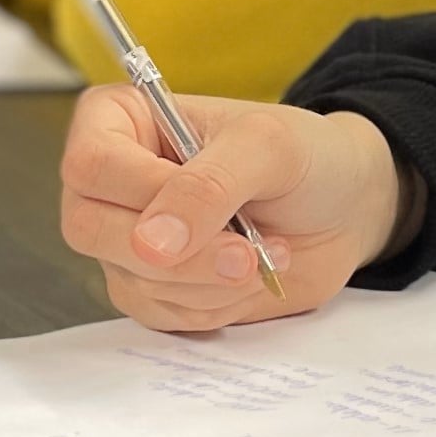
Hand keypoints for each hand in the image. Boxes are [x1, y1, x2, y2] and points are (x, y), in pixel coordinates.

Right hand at [56, 87, 410, 333]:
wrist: (343, 208)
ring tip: (263, 253)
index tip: (212, 214)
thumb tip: (151, 243)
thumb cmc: (305, 156)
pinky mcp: (152, 288)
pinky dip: (213, 306)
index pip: (91, 165)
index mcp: (119, 121)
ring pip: (131, 280)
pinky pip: (157, 315)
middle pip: (91, 230)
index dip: (146, 196)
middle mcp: (110, 182)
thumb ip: (207, 186)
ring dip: (209, 281)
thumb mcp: (266, 148)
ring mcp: (125, 239)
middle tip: (245, 253)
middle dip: (181, 254)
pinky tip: (248, 277)